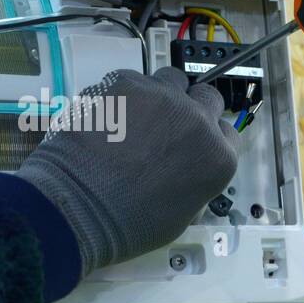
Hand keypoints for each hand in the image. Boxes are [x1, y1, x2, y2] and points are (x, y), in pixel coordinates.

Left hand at [15, 67, 237, 276]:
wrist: (76, 205)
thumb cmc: (127, 224)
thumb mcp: (179, 218)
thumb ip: (194, 183)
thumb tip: (185, 171)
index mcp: (216, 157)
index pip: (227, 132)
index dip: (207, 137)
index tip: (189, 143)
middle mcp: (196, 120)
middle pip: (206, 97)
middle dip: (190, 108)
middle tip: (165, 126)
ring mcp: (161, 96)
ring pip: (171, 80)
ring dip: (159, 95)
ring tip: (134, 117)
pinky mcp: (125, 82)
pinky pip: (133, 79)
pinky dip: (124, 93)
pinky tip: (108, 115)